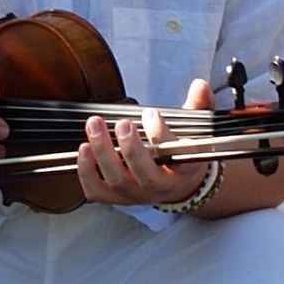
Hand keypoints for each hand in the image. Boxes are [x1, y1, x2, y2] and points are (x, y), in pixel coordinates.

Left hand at [75, 79, 215, 208]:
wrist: (179, 183)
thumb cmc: (183, 150)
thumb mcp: (197, 127)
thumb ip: (199, 105)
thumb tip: (200, 85)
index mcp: (186, 167)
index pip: (179, 157)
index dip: (163, 135)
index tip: (151, 114)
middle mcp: (163, 186)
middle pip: (146, 175)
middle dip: (130, 148)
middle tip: (121, 123)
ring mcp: (139, 194)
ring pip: (118, 182)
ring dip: (103, 154)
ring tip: (94, 127)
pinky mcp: (118, 198)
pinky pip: (98, 192)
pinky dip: (87, 173)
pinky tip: (83, 149)